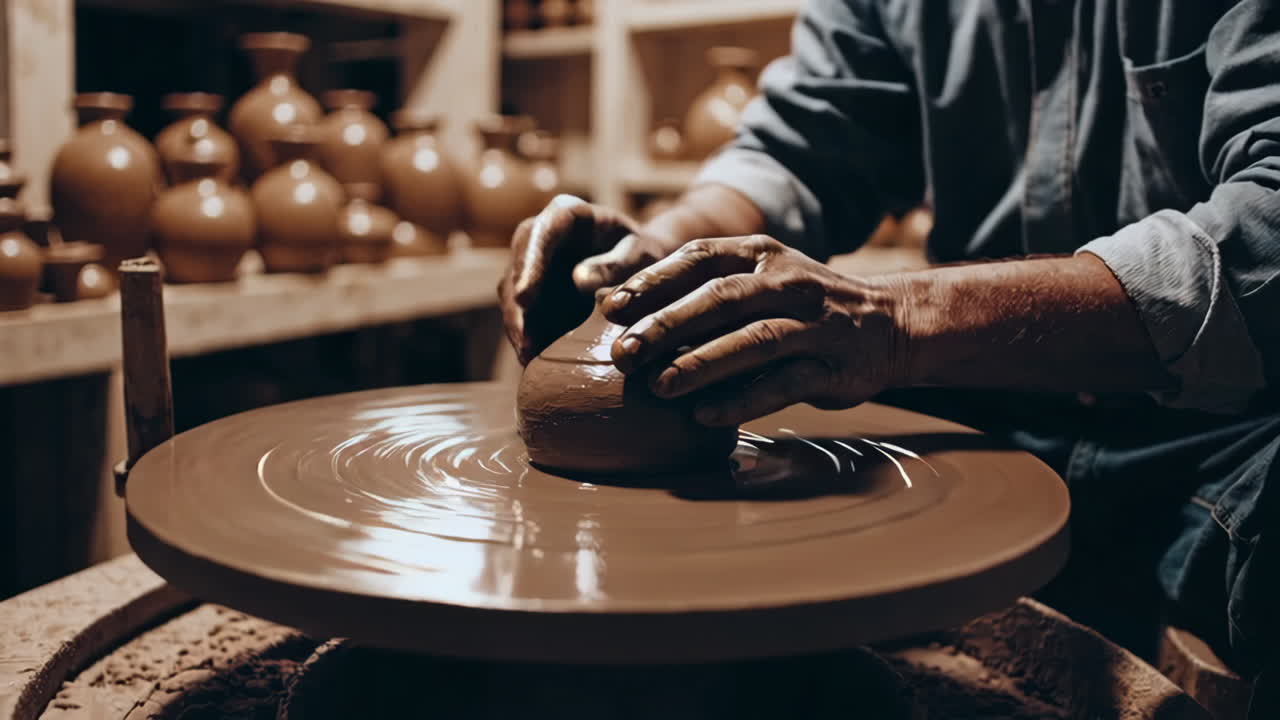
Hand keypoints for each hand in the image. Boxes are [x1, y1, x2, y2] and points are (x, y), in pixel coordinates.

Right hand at [497, 195, 670, 363]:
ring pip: (513, 294)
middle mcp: (540, 236)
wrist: (643, 266)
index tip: (524, 297)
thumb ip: (616, 263)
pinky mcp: (531, 292)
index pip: (540, 233)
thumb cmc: (646, 254)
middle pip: (518, 266)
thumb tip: (579, 281)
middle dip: (517, 305)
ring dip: (519, 326)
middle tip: (524, 340)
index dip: (530, 265)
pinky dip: (527, 337)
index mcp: (566, 213)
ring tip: (528, 357)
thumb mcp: (641, 254)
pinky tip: (533, 361)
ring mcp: (532, 265)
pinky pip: (522, 315)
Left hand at [599, 235, 908, 425]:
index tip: (611, 307)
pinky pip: (782, 386)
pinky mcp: (832, 370)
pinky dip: (742, 401)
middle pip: (721, 299)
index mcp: (762, 255)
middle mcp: (789, 283)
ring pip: (753, 341)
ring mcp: (814, 326)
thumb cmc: (800, 304)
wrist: (889, 325)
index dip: (654, 281)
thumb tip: (620, 308)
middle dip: (667, 326)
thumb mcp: (759, 279)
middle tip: (622, 353)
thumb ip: (704, 288)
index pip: (700, 258)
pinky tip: (704, 416)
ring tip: (659, 386)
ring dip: (702, 363)